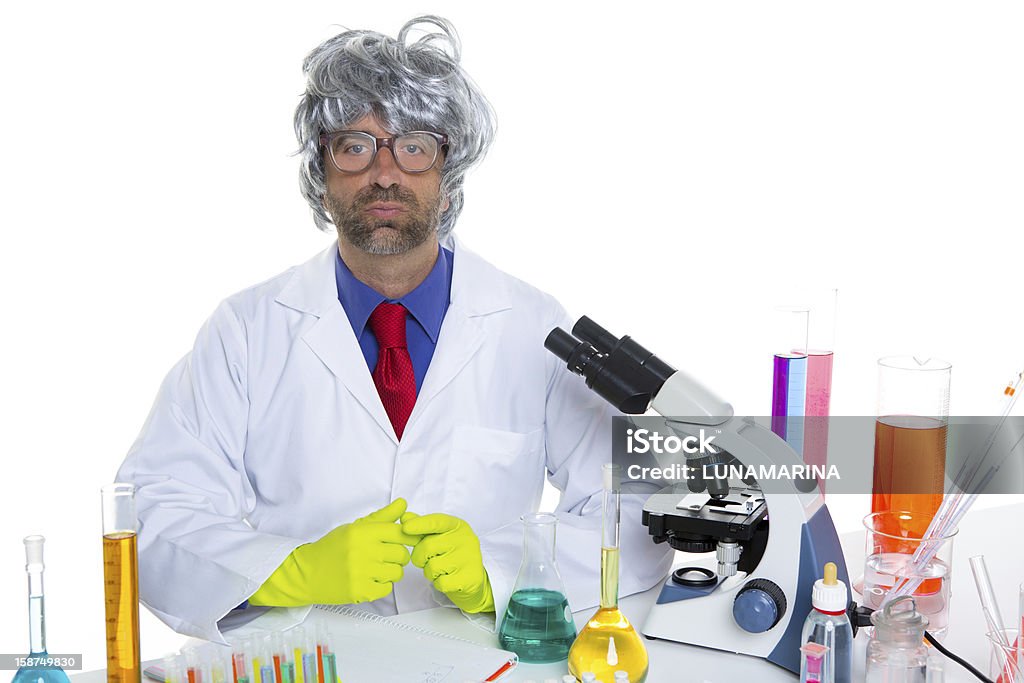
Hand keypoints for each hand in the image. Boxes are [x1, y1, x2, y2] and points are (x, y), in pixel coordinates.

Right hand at [250, 499, 420, 605]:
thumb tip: (402, 503)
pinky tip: (370, 579)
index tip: (404, 541)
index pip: (400, 532)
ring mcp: (362, 573)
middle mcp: (363, 551)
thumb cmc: (332, 548)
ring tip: (377, 568)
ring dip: (391, 571)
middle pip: (402, 554)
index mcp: (363, 532)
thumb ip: (382, 517)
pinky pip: (387, 589)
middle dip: (398, 556)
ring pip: (397, 573)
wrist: (306, 572)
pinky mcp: (360, 591)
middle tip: (386, 556)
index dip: (406, 537)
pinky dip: (382, 585)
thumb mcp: (355, 527)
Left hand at [402, 513, 494, 613]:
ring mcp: (469, 559)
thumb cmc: (452, 553)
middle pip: (428, 546)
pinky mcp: (469, 578)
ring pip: (433, 567)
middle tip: (427, 560)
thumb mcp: (440, 536)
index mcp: (458, 526)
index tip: (405, 527)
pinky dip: (439, 583)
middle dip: (419, 557)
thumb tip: (405, 517)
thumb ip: (423, 527)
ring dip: (429, 572)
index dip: (419, 524)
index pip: (437, 521)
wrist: (472, 578)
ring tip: (440, 569)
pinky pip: (441, 582)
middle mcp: (466, 539)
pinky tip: (447, 578)